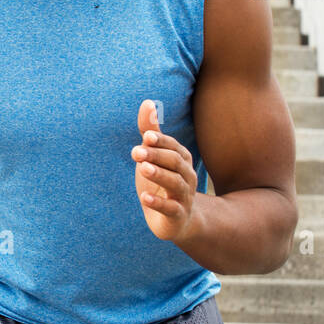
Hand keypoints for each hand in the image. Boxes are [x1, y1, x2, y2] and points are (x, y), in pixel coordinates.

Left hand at [132, 99, 198, 242]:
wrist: (177, 221)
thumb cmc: (162, 183)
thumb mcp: (154, 157)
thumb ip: (151, 132)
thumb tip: (147, 102)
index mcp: (181, 160)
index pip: (174, 147)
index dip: (161, 141)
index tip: (146, 136)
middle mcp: (187, 176)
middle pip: (175, 163)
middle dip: (156, 156)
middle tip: (136, 152)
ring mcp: (184, 197)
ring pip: (176, 184)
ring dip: (159, 175)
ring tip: (142, 168)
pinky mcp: (178, 216)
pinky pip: (171, 209)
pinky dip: (158, 203)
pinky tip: (144, 198)